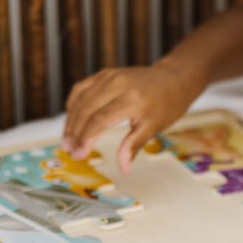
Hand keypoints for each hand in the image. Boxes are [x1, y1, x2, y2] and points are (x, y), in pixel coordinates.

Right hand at [62, 62, 203, 173]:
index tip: (79, 154)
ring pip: (80, 99)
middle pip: (85, 110)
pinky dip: (74, 103)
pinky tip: (72, 118)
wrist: (174, 79)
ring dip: (70, 120)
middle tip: (69, 150)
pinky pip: (82, 88)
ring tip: (67, 139)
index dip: (85, 139)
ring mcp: (109, 76)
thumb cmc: (167, 104)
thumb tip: (123, 168)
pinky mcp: (105, 74)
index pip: (99, 120)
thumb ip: (134, 146)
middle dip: (74, 132)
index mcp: (131, 99)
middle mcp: (117, 84)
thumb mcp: (154, 127)